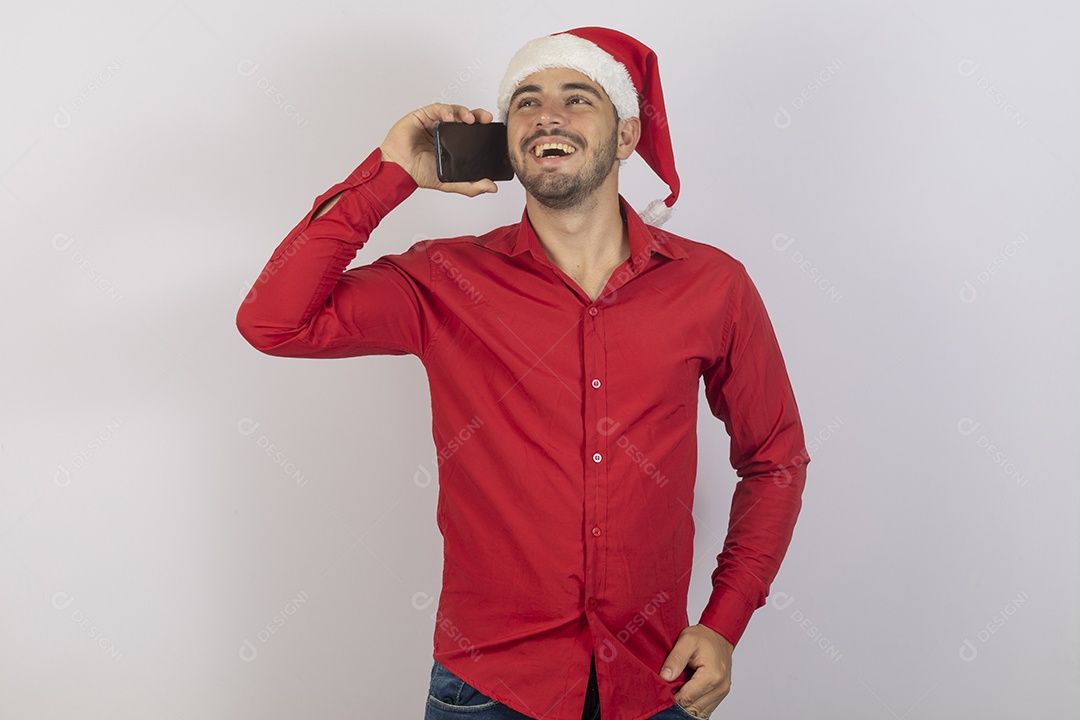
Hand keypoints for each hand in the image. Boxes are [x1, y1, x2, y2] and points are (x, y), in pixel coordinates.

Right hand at [378, 104, 497, 196]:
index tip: (490, 127)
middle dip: (476, 115)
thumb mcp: (450, 182)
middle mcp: (442, 131)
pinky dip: (446, 110)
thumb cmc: (418, 173)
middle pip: (462, 117)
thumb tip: (492, 187)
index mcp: (450, 143)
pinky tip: (450, 117)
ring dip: (463, 111)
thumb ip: (471, 186)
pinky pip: (436, 108)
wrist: (399, 170)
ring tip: (470, 119)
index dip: (480, 126)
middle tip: (485, 118)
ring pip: (451, 110)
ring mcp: (432, 122)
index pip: (468, 130)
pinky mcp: (421, 116)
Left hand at [660, 624, 733, 717]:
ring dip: (686, 706)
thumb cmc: (703, 637)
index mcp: (711, 675)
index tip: (662, 691)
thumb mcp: (686, 640)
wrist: (719, 635)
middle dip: (678, 703)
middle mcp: (720, 687)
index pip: (687, 698)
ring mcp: (722, 692)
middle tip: (666, 692)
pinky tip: (685, 695)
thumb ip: (675, 659)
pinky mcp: (720, 694)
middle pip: (693, 708)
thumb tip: (665, 677)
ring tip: (675, 693)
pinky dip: (694, 705)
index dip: (672, 698)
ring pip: (699, 712)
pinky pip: (706, 709)